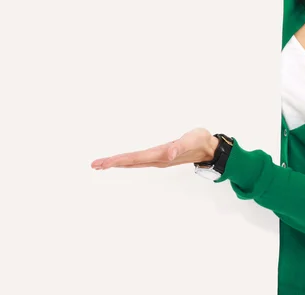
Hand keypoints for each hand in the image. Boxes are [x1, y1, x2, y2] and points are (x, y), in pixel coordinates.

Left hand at [90, 128, 218, 169]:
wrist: (210, 148)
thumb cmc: (200, 141)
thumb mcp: (192, 140)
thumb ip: (180, 146)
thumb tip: (168, 154)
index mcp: (161, 155)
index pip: (134, 158)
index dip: (117, 160)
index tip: (102, 163)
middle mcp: (157, 159)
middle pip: (130, 163)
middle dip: (112, 164)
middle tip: (94, 164)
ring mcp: (158, 160)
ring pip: (133, 163)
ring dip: (118, 163)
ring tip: (102, 164)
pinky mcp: (161, 157)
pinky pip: (139, 161)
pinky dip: (128, 161)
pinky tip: (123, 162)